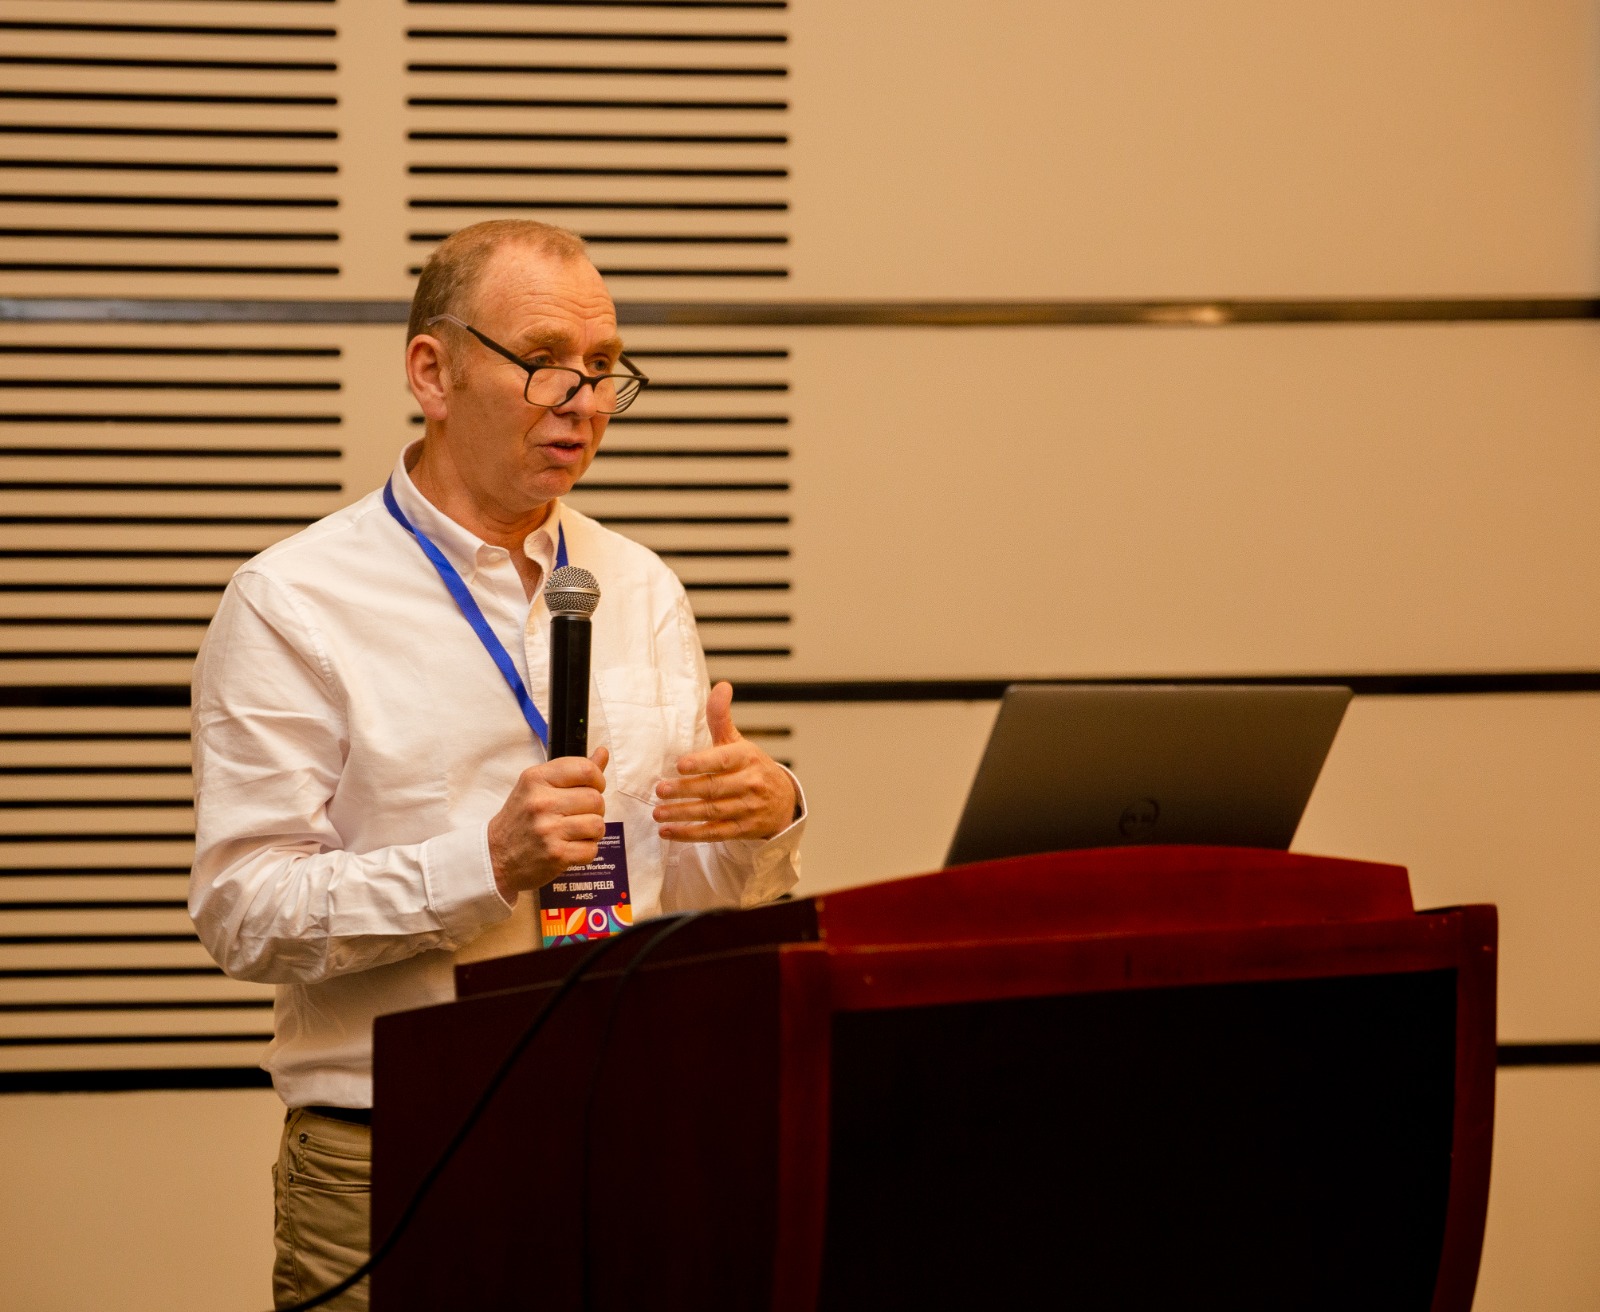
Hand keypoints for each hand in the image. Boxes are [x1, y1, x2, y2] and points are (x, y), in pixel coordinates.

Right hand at [487, 747, 608, 897]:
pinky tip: (571, 847)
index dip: (597, 779)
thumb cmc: (521, 818)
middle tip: (580, 814)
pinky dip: (586, 851)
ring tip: (576, 832)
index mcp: (536, 779)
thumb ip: (572, 771)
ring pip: (597, 824)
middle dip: (595, 809)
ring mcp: (548, 830)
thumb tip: (603, 753)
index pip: (585, 769)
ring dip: (592, 831)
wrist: (496, 856)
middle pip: (596, 799)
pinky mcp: (556, 855)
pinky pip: (592, 849)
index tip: (593, 787)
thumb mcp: (538, 787)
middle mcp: (541, 802)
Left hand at [653, 682, 796, 842]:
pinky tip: (669, 832)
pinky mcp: (742, 830)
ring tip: (658, 813)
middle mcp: (749, 783)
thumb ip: (722, 718)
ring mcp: (747, 808)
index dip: (702, 763)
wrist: (784, 801)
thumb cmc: (753, 767)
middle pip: (714, 788)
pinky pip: (715, 833)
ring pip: (712, 812)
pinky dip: (690, 834)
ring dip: (683, 814)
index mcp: (747, 758)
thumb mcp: (739, 742)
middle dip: (686, 790)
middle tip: (660, 790)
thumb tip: (720, 686)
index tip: (680, 765)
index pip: (724, 760)